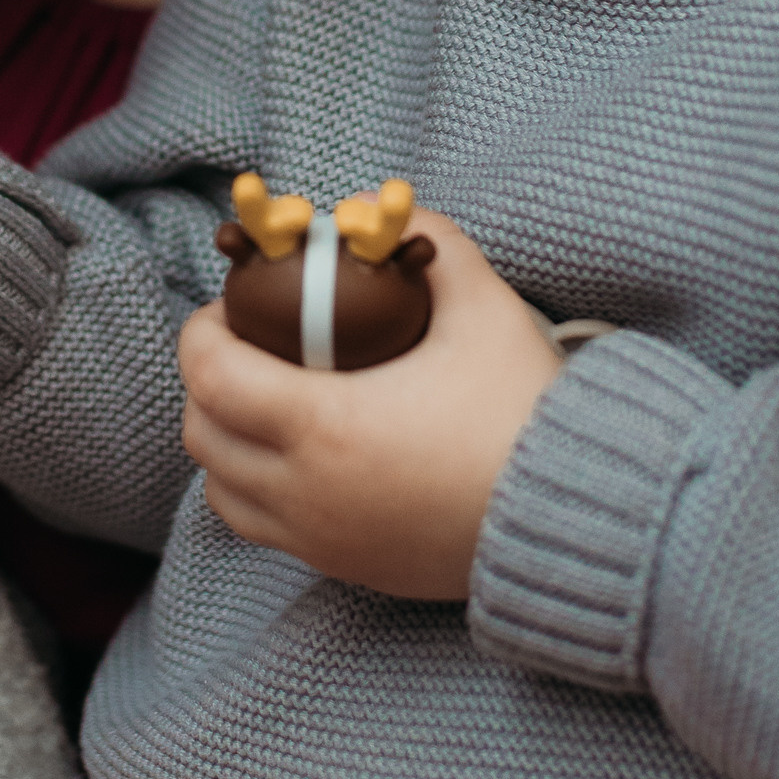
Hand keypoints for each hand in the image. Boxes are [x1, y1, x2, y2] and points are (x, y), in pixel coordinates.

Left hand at [177, 211, 558, 593]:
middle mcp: (307, 493)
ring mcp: (322, 540)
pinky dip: (257, 488)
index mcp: (325, 426)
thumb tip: (374, 209)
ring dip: (227, 440)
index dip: (202, 333)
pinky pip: (265, 530)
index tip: (229, 307)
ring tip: (269, 399)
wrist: (576, 518)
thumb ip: (430, 242)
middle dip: (209, 381)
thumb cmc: (525, 414)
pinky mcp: (347, 570)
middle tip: (250, 344)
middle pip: (203, 434)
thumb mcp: (485, 307)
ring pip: (223, 491)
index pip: (210, 377)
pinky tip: (303, 453)